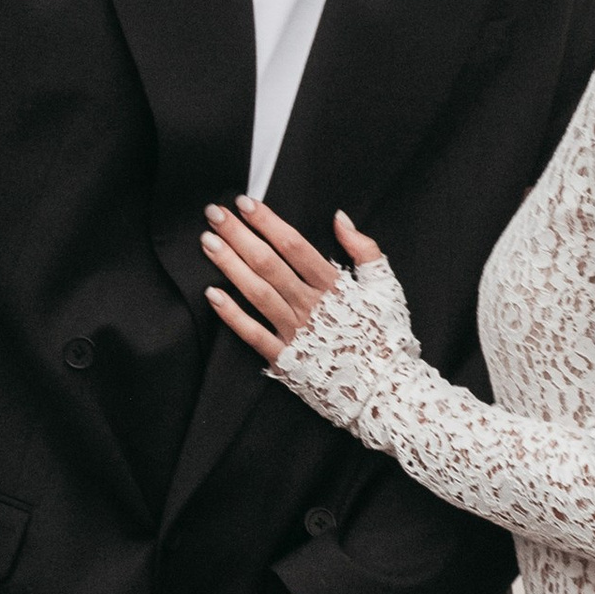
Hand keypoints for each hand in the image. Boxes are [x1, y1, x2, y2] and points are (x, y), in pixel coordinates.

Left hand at [203, 195, 385, 360]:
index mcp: (335, 286)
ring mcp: (297, 333)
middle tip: (214, 213)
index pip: (294, 246)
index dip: (267, 222)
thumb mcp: (386, 286)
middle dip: (239, 235)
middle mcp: (312, 306)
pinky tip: (212, 295)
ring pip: (257, 293)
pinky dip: (232, 316)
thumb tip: (340, 218)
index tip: (245, 203)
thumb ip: (365, 249)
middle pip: (268, 264)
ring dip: (230, 265)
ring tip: (208, 242)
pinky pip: (254, 335)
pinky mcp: (286, 360)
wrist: (386, 390)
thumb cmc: (386, 336)